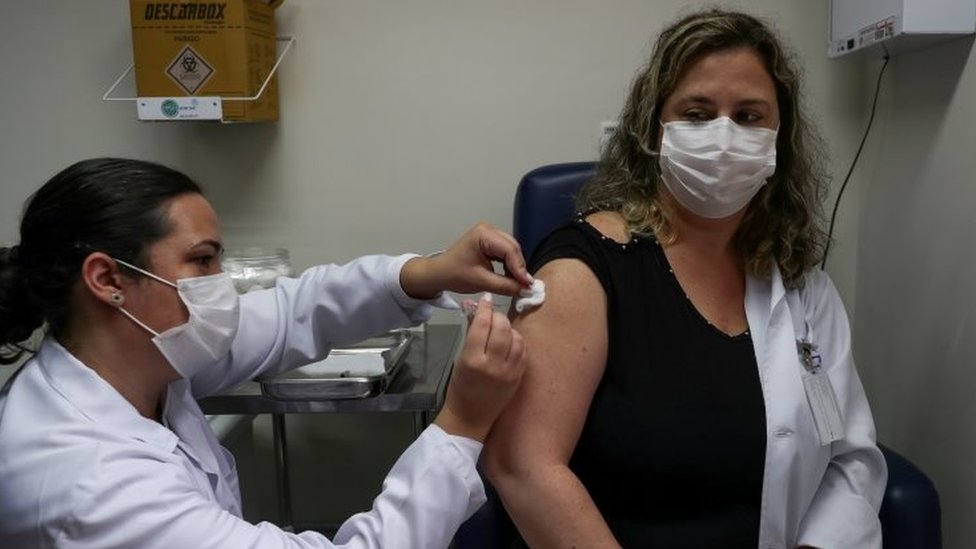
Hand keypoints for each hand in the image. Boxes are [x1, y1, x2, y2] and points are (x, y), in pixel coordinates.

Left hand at [400, 222, 532, 299]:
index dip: (520, 268)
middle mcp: (488, 229)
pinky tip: (510, 276)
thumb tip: (526, 289)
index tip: (528, 285)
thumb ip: (506, 285)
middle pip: (513, 248)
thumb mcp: (482, 282)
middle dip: (519, 267)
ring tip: (518, 283)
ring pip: (512, 250)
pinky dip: (510, 264)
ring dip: (515, 267)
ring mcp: (489, 234)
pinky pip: (506, 252)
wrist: (439, 273)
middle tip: (525, 286)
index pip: (509, 250)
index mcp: (483, 234)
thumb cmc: (454, 275)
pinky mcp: (490, 241)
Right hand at [435, 294, 525, 441]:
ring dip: (510, 328)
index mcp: (472, 360)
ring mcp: (509, 372)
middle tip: (493, 314)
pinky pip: (523, 351)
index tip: (485, 299)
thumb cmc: (460, 388)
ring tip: (502, 327)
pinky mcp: (518, 377)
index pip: (481, 325)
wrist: (471, 417)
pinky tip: (511, 340)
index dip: (484, 308)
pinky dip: (518, 341)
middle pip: (501, 329)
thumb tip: (476, 311)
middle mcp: (492, 365)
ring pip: (516, 338)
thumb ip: (470, 335)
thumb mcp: (460, 359)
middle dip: (498, 316)